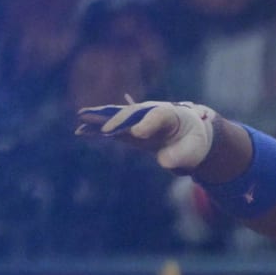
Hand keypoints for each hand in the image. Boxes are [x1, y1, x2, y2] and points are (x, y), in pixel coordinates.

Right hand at [75, 101, 216, 174]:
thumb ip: (181, 155)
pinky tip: (81, 131)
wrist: (190, 135)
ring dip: (100, 119)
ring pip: (118, 118)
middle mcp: (151, 113)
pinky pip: (111, 129)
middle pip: (133, 113)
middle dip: (119, 120)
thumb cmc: (194, 141)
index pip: (157, 115)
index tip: (138, 134)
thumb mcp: (194, 149)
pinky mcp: (129, 131)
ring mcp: (139, 121)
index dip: (147, 124)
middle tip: (107, 130)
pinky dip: (97, 129)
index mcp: (170, 113)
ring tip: (81, 118)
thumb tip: (163, 161)